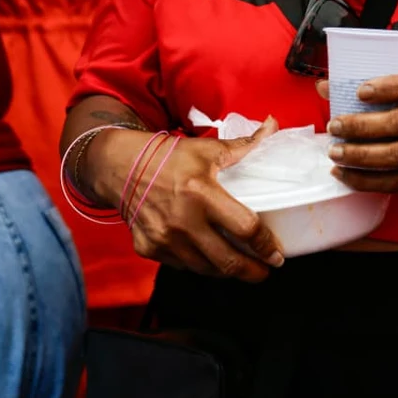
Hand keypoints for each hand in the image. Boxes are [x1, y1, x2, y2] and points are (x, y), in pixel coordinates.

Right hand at [85, 121, 284, 282]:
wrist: (121, 168)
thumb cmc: (168, 157)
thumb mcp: (206, 150)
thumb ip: (244, 144)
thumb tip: (272, 125)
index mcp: (201, 193)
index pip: (245, 228)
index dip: (266, 245)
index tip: (276, 254)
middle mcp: (182, 221)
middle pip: (228, 261)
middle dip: (253, 272)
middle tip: (266, 271)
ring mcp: (164, 239)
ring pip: (207, 269)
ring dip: (228, 271)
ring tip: (242, 268)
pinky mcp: (149, 249)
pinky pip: (183, 266)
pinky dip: (200, 265)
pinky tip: (211, 259)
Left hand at [317, 73, 397, 192]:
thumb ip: (370, 87)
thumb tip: (323, 86)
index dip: (389, 88)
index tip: (360, 92)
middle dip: (363, 125)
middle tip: (334, 125)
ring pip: (396, 154)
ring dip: (360, 155)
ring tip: (334, 151)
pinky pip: (392, 181)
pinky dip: (363, 179)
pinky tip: (341, 173)